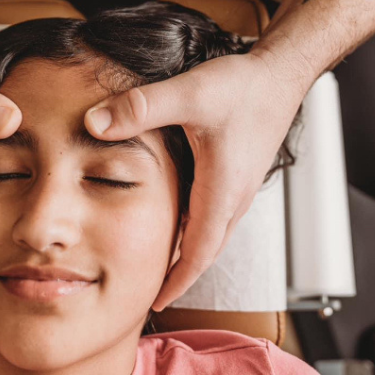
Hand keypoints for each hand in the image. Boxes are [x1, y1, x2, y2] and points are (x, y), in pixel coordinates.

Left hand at [84, 49, 308, 310]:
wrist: (281, 72)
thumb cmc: (243, 86)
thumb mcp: (187, 93)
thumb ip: (139, 108)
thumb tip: (93, 123)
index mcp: (223, 191)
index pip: (199, 253)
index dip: (177, 280)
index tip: (156, 302)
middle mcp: (235, 196)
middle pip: (206, 250)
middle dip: (180, 274)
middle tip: (152, 292)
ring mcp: (239, 185)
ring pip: (212, 232)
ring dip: (189, 251)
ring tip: (160, 261)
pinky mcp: (238, 172)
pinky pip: (216, 213)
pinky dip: (196, 226)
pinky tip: (176, 214)